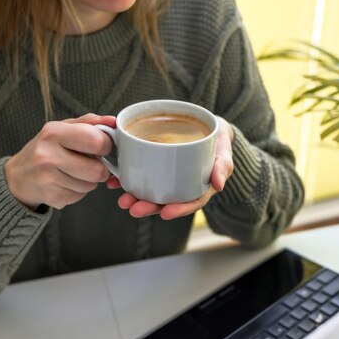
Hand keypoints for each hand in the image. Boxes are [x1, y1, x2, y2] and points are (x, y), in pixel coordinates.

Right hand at [5, 113, 114, 209]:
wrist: (19, 175)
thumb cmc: (46, 148)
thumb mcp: (63, 128)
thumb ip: (90, 123)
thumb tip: (113, 121)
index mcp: (54, 133)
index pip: (96, 141)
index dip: (105, 145)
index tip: (99, 146)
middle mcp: (47, 156)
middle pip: (97, 170)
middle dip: (100, 168)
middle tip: (91, 163)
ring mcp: (48, 179)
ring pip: (91, 185)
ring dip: (89, 180)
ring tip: (73, 172)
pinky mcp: (51, 197)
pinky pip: (80, 196)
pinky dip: (78, 191)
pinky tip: (65, 182)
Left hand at [107, 116, 234, 219]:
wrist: (207, 124)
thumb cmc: (217, 138)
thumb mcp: (224, 147)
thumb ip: (223, 164)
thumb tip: (218, 184)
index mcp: (201, 186)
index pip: (191, 202)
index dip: (179, 209)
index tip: (165, 214)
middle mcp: (183, 185)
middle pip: (167, 201)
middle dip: (149, 207)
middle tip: (133, 208)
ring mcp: (169, 177)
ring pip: (153, 191)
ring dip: (136, 197)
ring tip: (122, 200)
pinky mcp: (157, 166)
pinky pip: (143, 176)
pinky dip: (128, 180)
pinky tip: (115, 181)